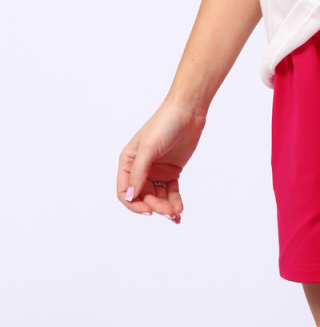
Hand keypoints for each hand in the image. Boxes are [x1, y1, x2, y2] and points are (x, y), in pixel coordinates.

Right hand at [116, 97, 206, 223]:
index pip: (124, 191)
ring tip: (176, 214)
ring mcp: (156, 171)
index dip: (134, 204)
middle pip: (143, 197)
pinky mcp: (172, 171)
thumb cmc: (165, 123)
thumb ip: (139, 173)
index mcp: (128, 161)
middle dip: (155, 206)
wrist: (189, 111)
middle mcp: (140, 168)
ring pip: (157, 197)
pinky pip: (170, 192)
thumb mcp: (149, 148)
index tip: (148, 211)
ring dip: (165, 208)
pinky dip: (174, 202)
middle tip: (168, 212)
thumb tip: (129, 196)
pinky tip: (179, 209)